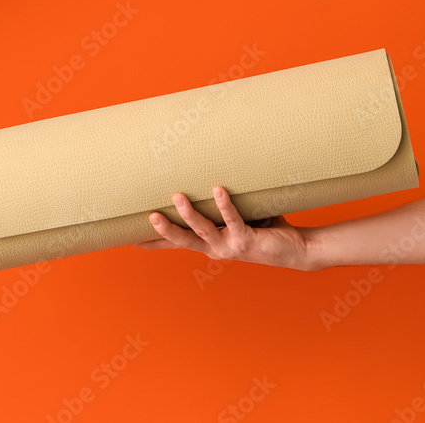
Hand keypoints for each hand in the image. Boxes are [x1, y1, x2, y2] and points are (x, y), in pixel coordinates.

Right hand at [134, 186, 319, 270]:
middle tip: (150, 216)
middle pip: (183, 240)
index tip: (130, 240)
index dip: (154, 243)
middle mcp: (215, 249)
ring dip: (189, 214)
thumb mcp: (234, 219)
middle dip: (165, 230)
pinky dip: (224, 205)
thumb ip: (218, 207)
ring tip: (178, 197)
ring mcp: (230, 246)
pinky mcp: (247, 239)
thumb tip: (205, 175)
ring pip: (203, 230)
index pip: (176, 244)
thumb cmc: (263, 229)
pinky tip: (218, 190)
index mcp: (209, 245)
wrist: (294, 249)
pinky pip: (233, 220)